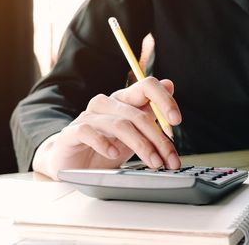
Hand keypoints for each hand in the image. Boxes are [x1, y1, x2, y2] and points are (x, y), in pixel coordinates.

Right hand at [32, 77, 181, 179]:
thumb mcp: (135, 132)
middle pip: (138, 114)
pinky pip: (88, 131)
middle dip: (158, 139)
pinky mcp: (72, 132)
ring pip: (120, 125)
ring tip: (153, 163)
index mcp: (125, 99)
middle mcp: (107, 103)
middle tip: (170, 159)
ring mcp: (89, 116)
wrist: (73, 163)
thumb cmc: (107, 146)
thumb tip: (170, 84)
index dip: (164, 100)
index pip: (147, 86)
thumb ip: (151, 112)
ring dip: (141, 146)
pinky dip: (103, 143)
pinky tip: (113, 155)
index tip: (176, 121)